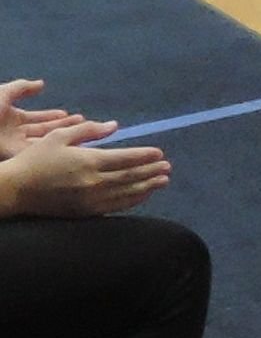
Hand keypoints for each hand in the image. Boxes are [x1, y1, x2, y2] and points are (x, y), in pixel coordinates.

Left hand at [0, 78, 80, 160]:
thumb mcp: (4, 93)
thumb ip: (22, 88)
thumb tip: (42, 84)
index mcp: (11, 118)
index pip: (37, 118)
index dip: (53, 116)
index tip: (71, 114)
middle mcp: (15, 133)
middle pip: (44, 131)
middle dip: (63, 128)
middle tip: (85, 125)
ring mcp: (15, 146)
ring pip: (43, 143)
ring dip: (62, 139)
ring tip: (83, 134)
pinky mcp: (14, 157)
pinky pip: (36, 154)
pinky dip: (53, 151)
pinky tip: (68, 147)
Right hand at [0, 121, 169, 217]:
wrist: (14, 190)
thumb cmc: (36, 159)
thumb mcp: (59, 137)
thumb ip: (89, 130)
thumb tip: (114, 125)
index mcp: (89, 161)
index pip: (126, 159)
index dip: (146, 156)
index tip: (160, 154)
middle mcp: (93, 182)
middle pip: (130, 177)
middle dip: (152, 172)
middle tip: (168, 168)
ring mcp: (89, 200)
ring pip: (126, 194)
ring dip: (147, 187)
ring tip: (162, 181)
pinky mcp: (83, 212)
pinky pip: (114, 207)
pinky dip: (131, 201)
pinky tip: (141, 196)